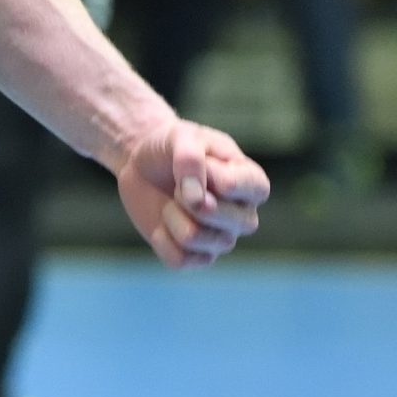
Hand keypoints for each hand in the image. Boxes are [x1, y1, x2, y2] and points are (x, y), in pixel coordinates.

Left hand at [114, 114, 268, 268]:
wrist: (142, 165)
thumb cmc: (171, 147)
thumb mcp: (180, 137)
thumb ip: (191, 160)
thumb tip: (198, 202)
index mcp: (253, 184)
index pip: (239, 187)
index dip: (206, 173)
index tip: (198, 160)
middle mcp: (244, 216)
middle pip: (223, 218)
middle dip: (187, 196)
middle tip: (179, 183)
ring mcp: (223, 240)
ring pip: (194, 237)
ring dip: (172, 214)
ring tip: (172, 201)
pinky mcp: (197, 258)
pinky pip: (178, 259)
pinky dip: (161, 237)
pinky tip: (163, 223)